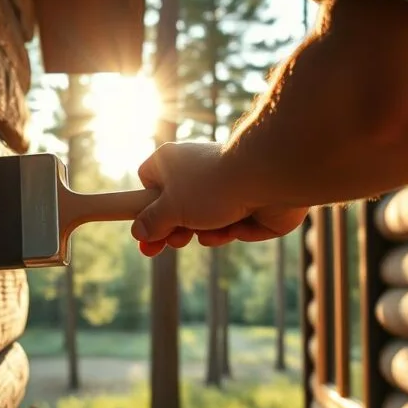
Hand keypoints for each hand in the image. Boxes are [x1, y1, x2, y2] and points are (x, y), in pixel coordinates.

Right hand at [131, 141, 307, 256]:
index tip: (143, 231)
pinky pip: (232, 225)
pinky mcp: (250, 203)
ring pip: (206, 219)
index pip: (149, 181)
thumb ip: (152, 223)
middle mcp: (197, 170)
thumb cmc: (212, 187)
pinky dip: (229, 231)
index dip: (145, 207)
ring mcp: (226, 186)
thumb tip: (138, 233)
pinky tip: (232, 230)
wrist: (268, 177)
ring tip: (206, 233)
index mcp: (172, 163)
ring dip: (204, 231)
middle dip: (175, 229)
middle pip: (178, 206)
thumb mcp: (171, 209)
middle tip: (170, 244)